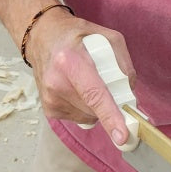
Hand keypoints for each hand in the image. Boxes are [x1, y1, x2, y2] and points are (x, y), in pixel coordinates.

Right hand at [25, 12, 136, 147]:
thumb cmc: (76, 36)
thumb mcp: (106, 37)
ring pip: (89, 116)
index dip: (110, 116)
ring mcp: (50, 98)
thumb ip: (123, 63)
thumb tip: (129, 92)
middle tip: (108, 83)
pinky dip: (86, 107)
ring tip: (86, 80)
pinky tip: (76, 88)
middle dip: (110, 103)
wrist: (41, 37)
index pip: (94, 94)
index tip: (122, 136)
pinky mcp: (49, 109)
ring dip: (96, 104)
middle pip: (95, 108)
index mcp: (70, 60)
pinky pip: (80, 118)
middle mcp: (56, 82)